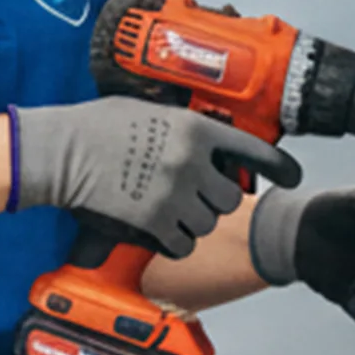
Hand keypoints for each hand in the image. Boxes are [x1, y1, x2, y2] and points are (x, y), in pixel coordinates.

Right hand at [14, 99, 303, 258]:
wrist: (61, 151)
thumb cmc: (95, 124)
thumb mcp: (147, 110)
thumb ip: (181, 127)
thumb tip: (200, 140)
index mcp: (194, 129)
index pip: (252, 149)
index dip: (279, 165)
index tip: (293, 176)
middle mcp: (192, 162)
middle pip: (231, 197)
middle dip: (215, 199)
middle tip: (191, 194)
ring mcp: (174, 194)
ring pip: (208, 222)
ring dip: (194, 222)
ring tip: (168, 210)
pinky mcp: (154, 222)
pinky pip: (183, 244)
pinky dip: (175, 242)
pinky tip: (159, 231)